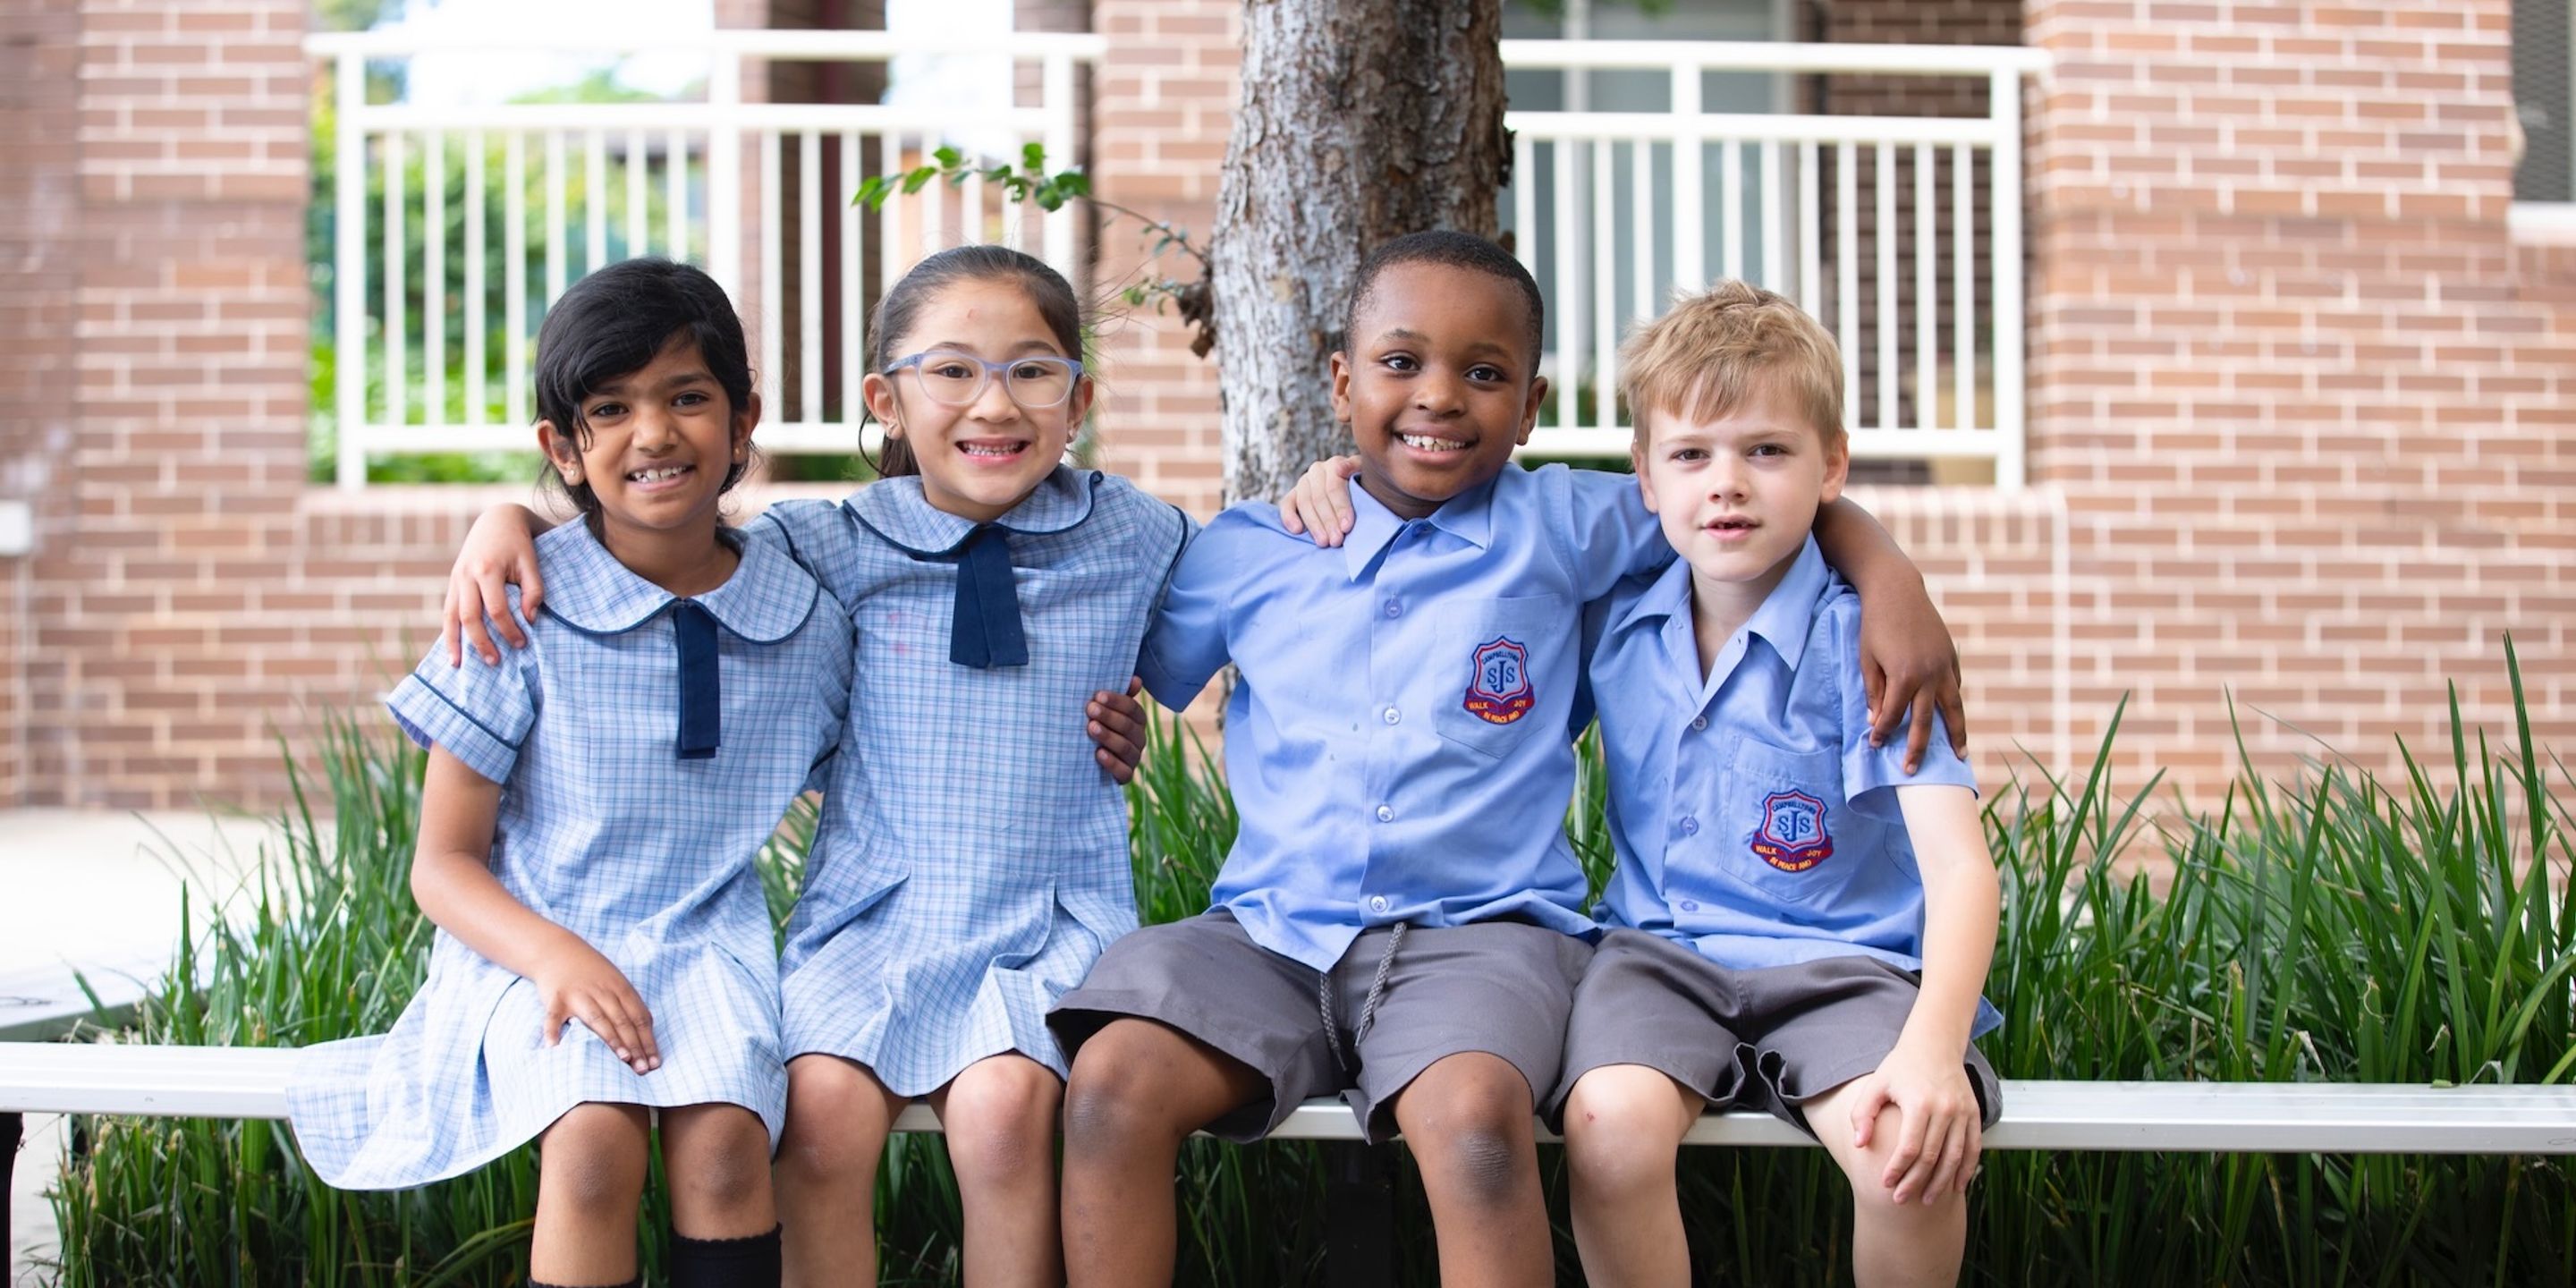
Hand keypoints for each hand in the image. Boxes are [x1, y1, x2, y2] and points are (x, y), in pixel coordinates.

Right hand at [441, 505, 545, 665]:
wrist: (497, 521)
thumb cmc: (518, 544)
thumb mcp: (531, 562)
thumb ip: (533, 590)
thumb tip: (529, 620)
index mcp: (488, 569)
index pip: (496, 609)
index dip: (508, 629)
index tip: (522, 644)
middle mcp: (466, 575)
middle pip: (470, 616)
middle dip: (482, 642)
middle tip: (495, 662)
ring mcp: (456, 579)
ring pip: (451, 616)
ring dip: (455, 642)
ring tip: (459, 665)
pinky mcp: (452, 582)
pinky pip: (447, 611)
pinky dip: (448, 631)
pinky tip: (451, 649)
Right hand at [533, 939, 658, 1074]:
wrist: (557, 950)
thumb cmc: (591, 972)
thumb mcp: (615, 981)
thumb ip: (629, 1004)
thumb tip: (647, 1033)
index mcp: (620, 988)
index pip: (639, 1017)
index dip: (648, 1040)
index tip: (655, 1062)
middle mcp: (602, 991)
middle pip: (622, 1021)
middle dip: (635, 1046)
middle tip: (643, 1068)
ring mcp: (578, 994)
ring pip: (597, 1019)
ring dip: (611, 1039)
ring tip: (622, 1058)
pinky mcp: (555, 998)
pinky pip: (554, 1017)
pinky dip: (552, 1031)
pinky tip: (554, 1047)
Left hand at [1089, 677, 1148, 784]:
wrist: (1084, 759)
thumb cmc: (1097, 724)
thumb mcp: (1104, 709)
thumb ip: (1119, 695)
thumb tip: (1136, 679)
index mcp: (1136, 720)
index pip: (1132, 708)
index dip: (1116, 701)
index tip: (1097, 695)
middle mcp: (1138, 738)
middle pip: (1129, 726)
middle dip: (1109, 717)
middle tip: (1090, 709)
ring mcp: (1133, 758)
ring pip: (1126, 748)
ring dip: (1109, 737)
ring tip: (1091, 728)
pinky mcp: (1125, 776)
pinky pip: (1124, 772)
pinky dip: (1112, 763)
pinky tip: (1098, 754)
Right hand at [1276, 455, 1362, 547]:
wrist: (1355, 490)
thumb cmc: (1364, 486)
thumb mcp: (1365, 475)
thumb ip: (1356, 468)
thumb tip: (1340, 469)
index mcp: (1335, 464)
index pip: (1334, 487)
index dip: (1340, 508)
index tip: (1347, 527)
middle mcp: (1317, 470)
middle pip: (1319, 498)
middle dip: (1328, 521)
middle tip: (1336, 540)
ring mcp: (1304, 482)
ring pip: (1304, 503)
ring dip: (1313, 525)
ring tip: (1323, 542)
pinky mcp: (1293, 494)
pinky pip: (1286, 504)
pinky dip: (1289, 517)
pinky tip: (1297, 531)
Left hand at [1847, 1040, 1981, 1204]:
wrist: (1934, 1044)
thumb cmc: (1900, 1066)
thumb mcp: (1876, 1084)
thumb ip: (1863, 1113)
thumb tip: (1859, 1144)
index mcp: (1920, 1103)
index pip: (1909, 1147)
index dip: (1897, 1169)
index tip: (1886, 1184)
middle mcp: (1945, 1109)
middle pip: (1932, 1156)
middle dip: (1916, 1182)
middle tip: (1901, 1199)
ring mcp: (1963, 1112)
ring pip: (1955, 1156)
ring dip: (1942, 1182)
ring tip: (1928, 1200)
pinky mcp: (1974, 1113)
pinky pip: (1973, 1147)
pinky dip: (1966, 1169)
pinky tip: (1956, 1186)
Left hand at [1855, 573, 1968, 773]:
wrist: (1897, 590)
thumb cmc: (1874, 624)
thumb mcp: (1867, 659)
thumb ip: (1874, 691)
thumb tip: (1877, 721)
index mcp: (1903, 676)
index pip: (1892, 716)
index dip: (1883, 733)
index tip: (1876, 746)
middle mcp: (1929, 675)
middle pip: (1925, 721)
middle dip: (1917, 748)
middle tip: (1912, 771)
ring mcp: (1944, 666)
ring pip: (1953, 708)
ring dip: (1957, 734)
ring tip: (1960, 756)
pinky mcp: (1951, 656)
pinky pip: (1955, 687)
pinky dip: (1954, 704)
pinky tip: (1954, 719)